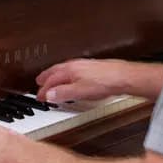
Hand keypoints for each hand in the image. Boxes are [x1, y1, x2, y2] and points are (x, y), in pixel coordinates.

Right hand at [36, 58, 153, 102]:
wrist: (124, 77)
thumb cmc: (105, 82)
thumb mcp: (80, 92)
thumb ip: (63, 93)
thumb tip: (49, 95)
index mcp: (69, 71)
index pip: (51, 80)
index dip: (44, 90)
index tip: (40, 96)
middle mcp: (75, 65)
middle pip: (56, 71)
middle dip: (46, 78)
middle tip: (39, 83)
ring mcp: (84, 65)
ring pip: (64, 69)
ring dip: (56, 75)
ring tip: (53, 80)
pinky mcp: (92, 67)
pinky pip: (73, 69)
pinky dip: (67, 74)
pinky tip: (72, 78)